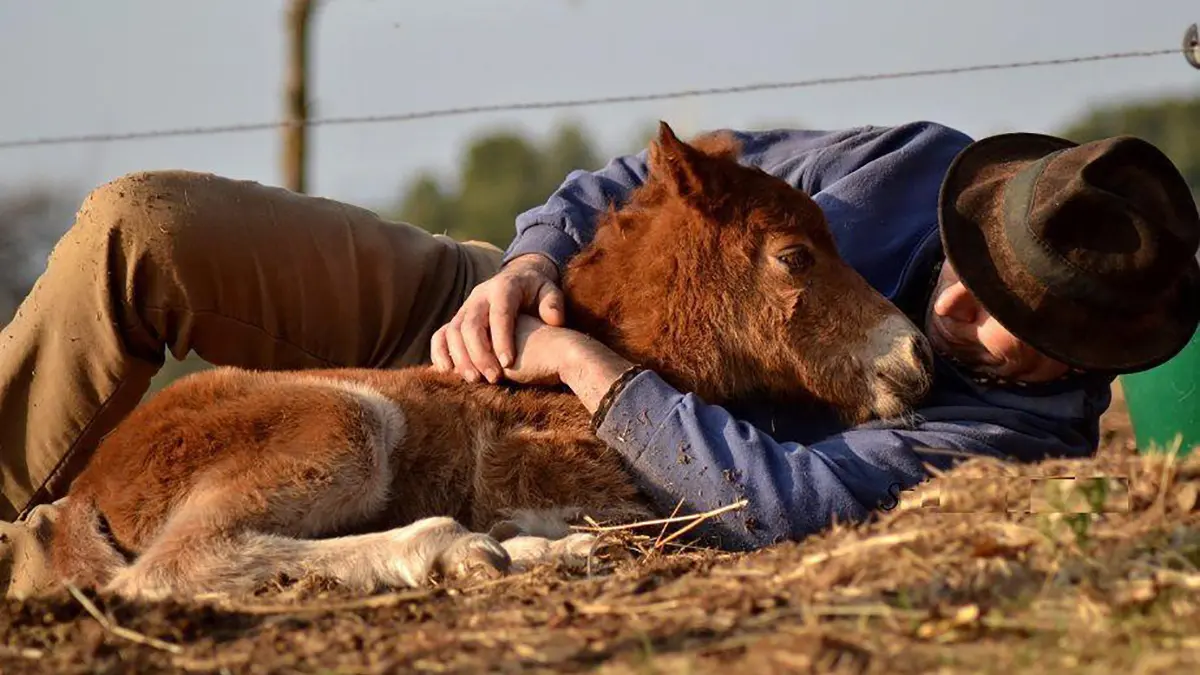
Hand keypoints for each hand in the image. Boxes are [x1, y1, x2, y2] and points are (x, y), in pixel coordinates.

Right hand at [431, 254, 566, 382]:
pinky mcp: (457, 319)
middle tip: (493, 378)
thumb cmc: (536, 291)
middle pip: (471, 324)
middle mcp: (480, 296)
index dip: (501, 339)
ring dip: (460, 357)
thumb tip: (553, 319)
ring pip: (452, 331)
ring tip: (474, 380)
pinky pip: (440, 335)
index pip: (499, 314)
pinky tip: (447, 372)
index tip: (508, 364)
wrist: (518, 280)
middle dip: (480, 354)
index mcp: (503, 288)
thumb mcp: (550, 290)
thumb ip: (553, 303)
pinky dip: (440, 353)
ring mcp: (465, 307)